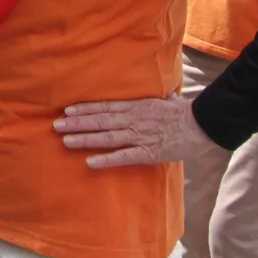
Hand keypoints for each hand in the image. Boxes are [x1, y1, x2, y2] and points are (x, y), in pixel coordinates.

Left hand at [54, 95, 221, 169]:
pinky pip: (123, 157)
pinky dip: (106, 159)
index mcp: (136, 107)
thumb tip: (170, 94)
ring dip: (84, 139)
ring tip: (65, 141)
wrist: (202, 124)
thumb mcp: (171, 101)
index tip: (67, 111)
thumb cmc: (187, 113)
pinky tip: (90, 162)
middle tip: (56, 126)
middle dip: (76, 124)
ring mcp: (139, 136)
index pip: (105, 107)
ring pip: (106, 137)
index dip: (84, 109)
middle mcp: (133, 119)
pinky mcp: (148, 152)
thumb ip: (165, 99)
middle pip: (99, 121)